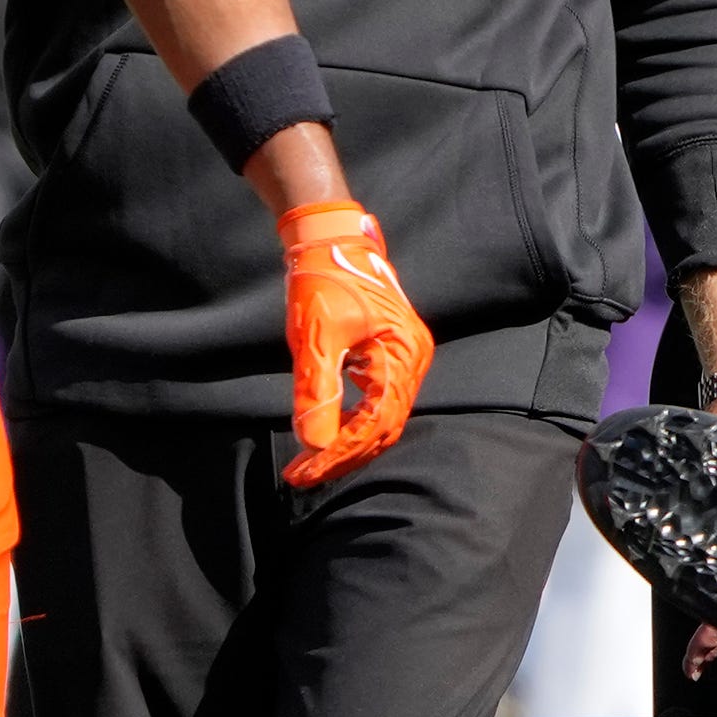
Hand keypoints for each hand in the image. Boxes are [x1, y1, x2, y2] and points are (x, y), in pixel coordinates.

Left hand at [278, 202, 434, 488]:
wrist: (331, 240)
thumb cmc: (324, 282)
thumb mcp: (315, 337)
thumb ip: (318, 392)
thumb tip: (313, 443)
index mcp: (401, 355)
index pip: (375, 423)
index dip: (339, 453)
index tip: (303, 472)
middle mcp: (413, 360)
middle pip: (385, 427)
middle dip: (344, 455)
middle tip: (304, 475)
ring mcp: (406, 358)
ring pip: (384, 418)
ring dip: (350, 443)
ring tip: (313, 462)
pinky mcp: (393, 355)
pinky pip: (380, 402)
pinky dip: (356, 423)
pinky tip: (330, 432)